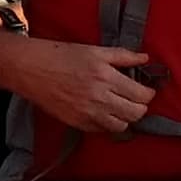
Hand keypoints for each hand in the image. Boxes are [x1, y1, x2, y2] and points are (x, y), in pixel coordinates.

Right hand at [14, 40, 158, 136]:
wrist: (32, 69)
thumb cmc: (60, 56)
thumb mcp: (94, 50)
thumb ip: (123, 56)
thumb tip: (144, 58)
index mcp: (106, 77)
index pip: (141, 95)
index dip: (148, 93)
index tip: (146, 90)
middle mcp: (99, 98)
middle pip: (135, 114)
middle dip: (141, 107)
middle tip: (137, 99)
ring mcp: (88, 113)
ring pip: (121, 126)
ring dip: (125, 118)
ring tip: (122, 107)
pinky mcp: (77, 123)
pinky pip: (102, 130)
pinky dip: (107, 123)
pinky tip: (104, 112)